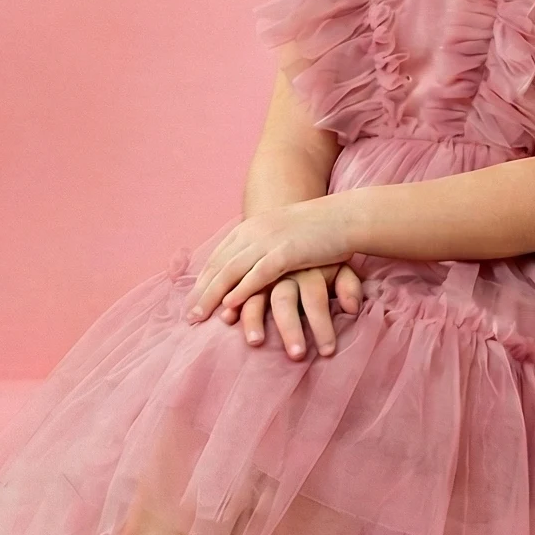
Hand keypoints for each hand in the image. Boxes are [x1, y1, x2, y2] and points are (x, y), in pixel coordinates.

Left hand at [184, 202, 356, 349]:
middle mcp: (254, 232)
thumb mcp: (284, 235)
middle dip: (201, 293)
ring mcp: (269, 241)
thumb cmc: (319, 229)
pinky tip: (229, 306)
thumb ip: (266, 249)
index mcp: (251, 228)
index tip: (191, 301)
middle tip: (188, 317)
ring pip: (231, 272)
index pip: (219, 257)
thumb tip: (255, 269)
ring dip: (212, 297)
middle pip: (219, 266)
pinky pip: (257, 274)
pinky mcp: (286, 251)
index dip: (203, 280)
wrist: (346, 215)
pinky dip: (241, 290)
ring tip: (199, 318)